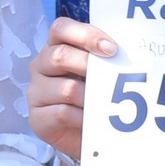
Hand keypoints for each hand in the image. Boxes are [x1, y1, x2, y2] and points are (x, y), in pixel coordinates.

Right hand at [25, 17, 117, 161]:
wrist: (86, 136)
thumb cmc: (93, 98)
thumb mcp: (97, 73)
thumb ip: (104, 59)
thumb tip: (128, 51)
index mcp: (55, 48)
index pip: (60, 28)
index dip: (86, 35)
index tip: (112, 48)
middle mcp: (40, 67)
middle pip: (59, 56)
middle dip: (89, 64)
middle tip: (111, 76)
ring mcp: (36, 93)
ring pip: (65, 89)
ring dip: (91, 97)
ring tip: (106, 104)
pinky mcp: (38, 119)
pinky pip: (62, 113)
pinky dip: (83, 117)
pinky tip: (94, 120)